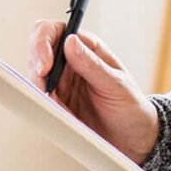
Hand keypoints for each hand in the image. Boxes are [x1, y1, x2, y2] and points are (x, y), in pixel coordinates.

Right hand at [28, 23, 159, 160]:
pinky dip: (47, 108)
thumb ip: (92, 64)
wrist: (133, 138)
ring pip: (36, 78)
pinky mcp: (58, 102)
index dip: (43, 43)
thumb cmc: (131, 107)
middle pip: (38, 54)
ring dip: (41, 92)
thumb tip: (70, 42)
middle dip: (37, 71)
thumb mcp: (116, 85)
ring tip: (59, 107)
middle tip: (45, 90)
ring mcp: (62, 82)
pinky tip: (61, 115)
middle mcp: (71, 61)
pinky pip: (42, 100)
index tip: (45, 66)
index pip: (55, 31)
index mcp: (87, 48)